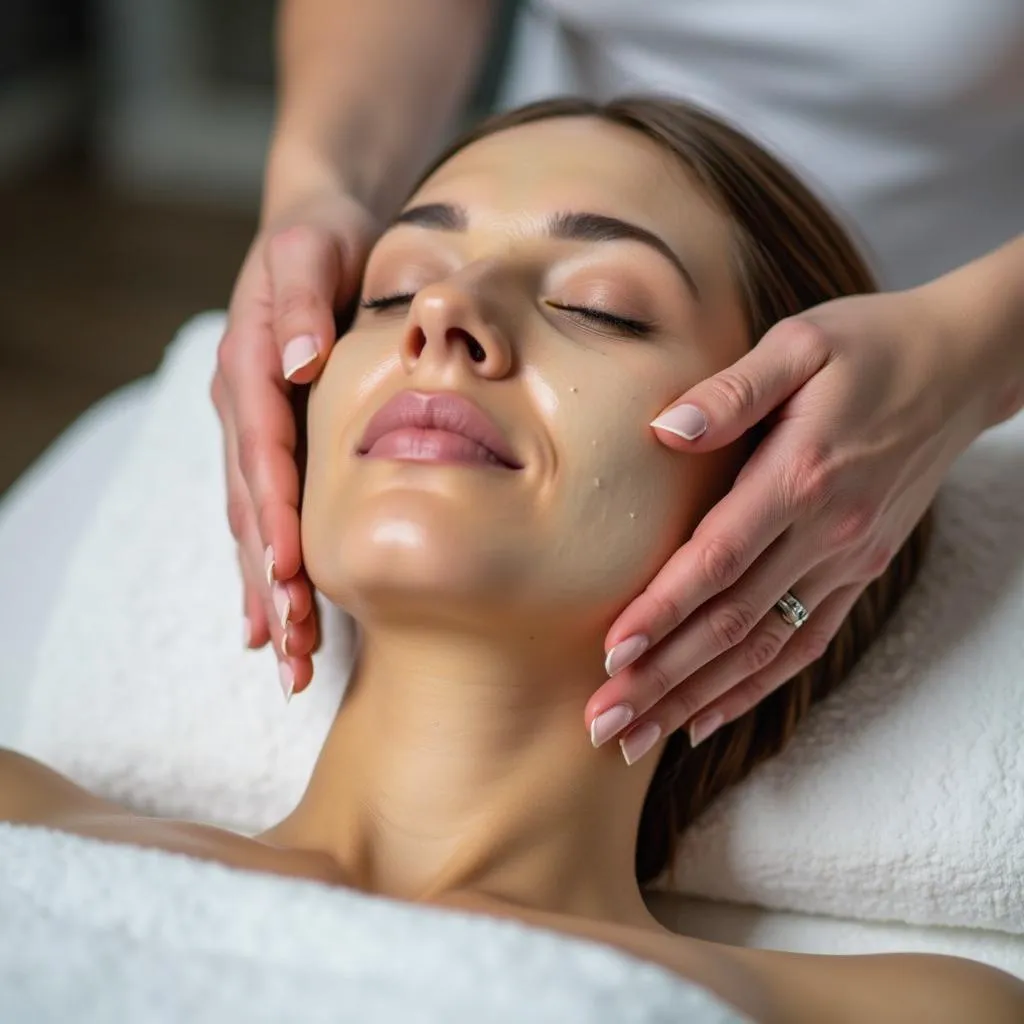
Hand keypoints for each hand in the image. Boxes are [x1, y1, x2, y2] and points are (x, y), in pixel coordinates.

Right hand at [211, 189, 376, 699]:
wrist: (315, 232)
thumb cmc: (323, 239)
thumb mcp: (313, 247)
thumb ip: (302, 299)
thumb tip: (302, 363)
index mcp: (251, 365)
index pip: (262, 451)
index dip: (273, 512)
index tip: (287, 570)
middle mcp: (242, 407)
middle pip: (251, 505)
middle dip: (270, 579)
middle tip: (292, 649)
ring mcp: (249, 430)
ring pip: (251, 523)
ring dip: (267, 591)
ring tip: (284, 656)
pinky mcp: (267, 443)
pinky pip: (259, 514)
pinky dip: (263, 569)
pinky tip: (270, 621)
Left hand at [585, 286, 992, 763]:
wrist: (964, 366)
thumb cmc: (871, 345)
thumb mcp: (800, 344)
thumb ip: (732, 391)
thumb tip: (663, 429)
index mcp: (801, 475)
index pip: (718, 561)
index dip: (663, 611)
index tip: (611, 655)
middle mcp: (827, 532)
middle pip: (731, 622)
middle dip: (662, 679)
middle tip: (604, 725)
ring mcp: (848, 560)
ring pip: (763, 648)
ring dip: (697, 699)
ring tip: (639, 741)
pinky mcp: (860, 572)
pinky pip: (804, 644)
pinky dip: (754, 687)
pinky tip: (709, 719)